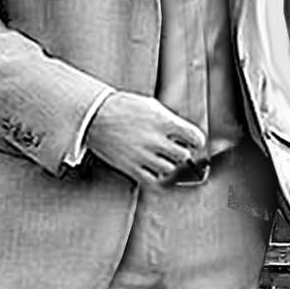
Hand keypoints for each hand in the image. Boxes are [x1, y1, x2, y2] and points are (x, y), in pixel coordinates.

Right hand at [86, 92, 204, 184]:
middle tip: (173, 149)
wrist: (94, 116)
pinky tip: (154, 170)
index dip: (195, 141)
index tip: (192, 142)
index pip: (195, 138)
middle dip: (181, 152)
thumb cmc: (122, 107)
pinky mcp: (131, 167)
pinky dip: (157, 178)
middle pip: (183, 156)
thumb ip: (170, 120)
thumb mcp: (151, 106)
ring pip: (169, 170)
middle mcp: (155, 140)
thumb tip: (185, 134)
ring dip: (168, 165)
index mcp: (164, 121)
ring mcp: (143, 155)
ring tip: (159, 157)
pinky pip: (153, 182)